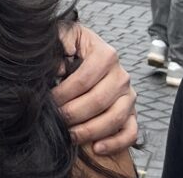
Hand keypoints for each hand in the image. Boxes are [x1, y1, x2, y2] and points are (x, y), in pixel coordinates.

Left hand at [53, 25, 136, 155]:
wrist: (87, 50)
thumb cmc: (72, 45)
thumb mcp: (65, 34)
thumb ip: (60, 41)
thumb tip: (58, 67)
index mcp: (105, 54)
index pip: (84, 79)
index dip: (64, 93)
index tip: (49, 101)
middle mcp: (121, 75)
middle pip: (98, 100)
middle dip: (74, 113)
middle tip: (56, 120)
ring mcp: (129, 95)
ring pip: (115, 118)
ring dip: (91, 130)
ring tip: (70, 135)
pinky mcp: (133, 112)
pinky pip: (130, 132)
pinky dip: (115, 143)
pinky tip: (96, 147)